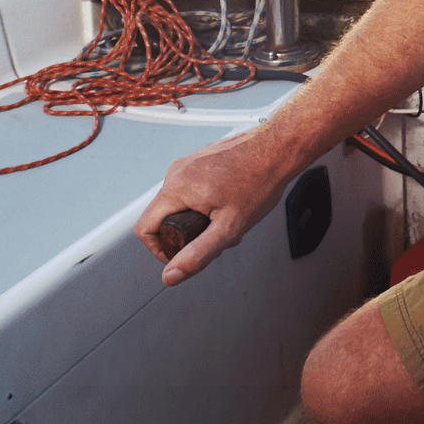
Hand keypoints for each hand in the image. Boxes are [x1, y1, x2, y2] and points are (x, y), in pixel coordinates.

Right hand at [133, 128, 293, 284]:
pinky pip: (191, 189)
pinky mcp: (199, 160)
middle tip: (216, 236)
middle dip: (187, 234)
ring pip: (179, 203)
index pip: (145, 228)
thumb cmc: (259, 180)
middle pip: (163, 217)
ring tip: (227, 218)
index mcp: (176, 187)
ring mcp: (188, 163)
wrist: (278, 149)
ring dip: (199, 219)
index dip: (159, 250)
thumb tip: (171, 274)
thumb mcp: (228, 228)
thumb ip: (197, 254)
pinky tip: (229, 204)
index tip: (181, 256)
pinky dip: (206, 203)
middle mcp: (177, 172)